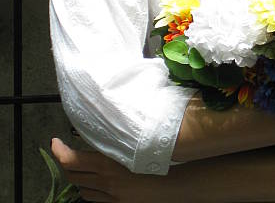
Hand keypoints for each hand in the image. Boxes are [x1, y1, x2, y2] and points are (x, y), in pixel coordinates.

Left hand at [50, 138, 166, 202]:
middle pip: (72, 175)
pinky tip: (98, 181)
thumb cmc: (157, 159)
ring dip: (78, 177)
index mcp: (107, 164)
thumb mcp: (134, 144)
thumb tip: (103, 126)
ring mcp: (109, 196)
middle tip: (65, 151)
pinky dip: (90, 189)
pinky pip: (94, 198)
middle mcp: (104, 182)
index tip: (55, 142)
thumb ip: (116, 138)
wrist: (172, 186)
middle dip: (65, 163)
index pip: (71, 160)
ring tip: (82, 166)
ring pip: (82, 188)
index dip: (58, 151)